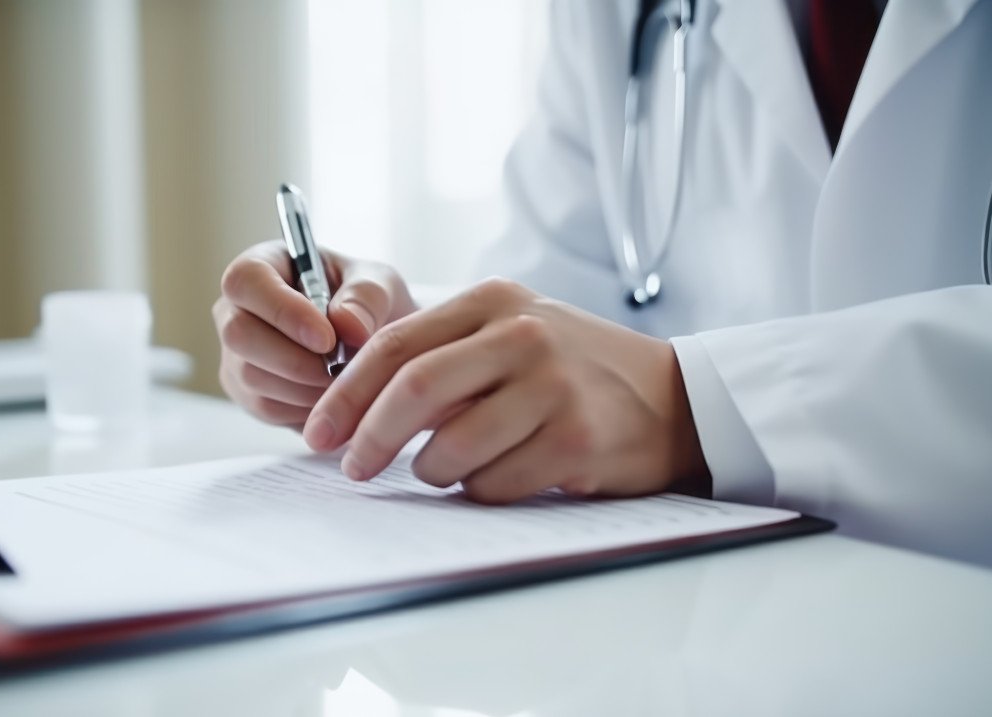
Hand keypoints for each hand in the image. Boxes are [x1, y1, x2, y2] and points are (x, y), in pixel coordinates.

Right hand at [213, 241, 415, 427]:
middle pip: (239, 334)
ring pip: (252, 377)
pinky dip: (304, 408)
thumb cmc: (366, 301)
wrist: (371, 341)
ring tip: (345, 382)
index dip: (282, 310)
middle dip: (295, 359)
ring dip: (305, 387)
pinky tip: (332, 396)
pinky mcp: (246, 392)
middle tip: (341, 368)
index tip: (327, 338)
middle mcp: (237, 308)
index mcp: (262, 265)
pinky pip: (266, 407)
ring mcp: (235, 353)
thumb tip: (346, 324)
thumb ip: (367, 296)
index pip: (246, 280)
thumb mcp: (380, 284)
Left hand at [302, 278, 709, 502]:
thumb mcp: (511, 335)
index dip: (346, 393)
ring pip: (450, 448)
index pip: (396, 344)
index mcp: (495, 301)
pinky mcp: (575, 439)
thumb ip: (443, 355)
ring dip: (432, 473)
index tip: (319, 432)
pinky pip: (492, 484)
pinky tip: (502, 476)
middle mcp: (523, 334)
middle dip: (369, 437)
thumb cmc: (573, 370)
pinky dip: (479, 492)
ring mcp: (553, 386)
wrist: (673, 398)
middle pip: (415, 389)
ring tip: (446, 470)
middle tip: (352, 468)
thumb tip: (354, 407)